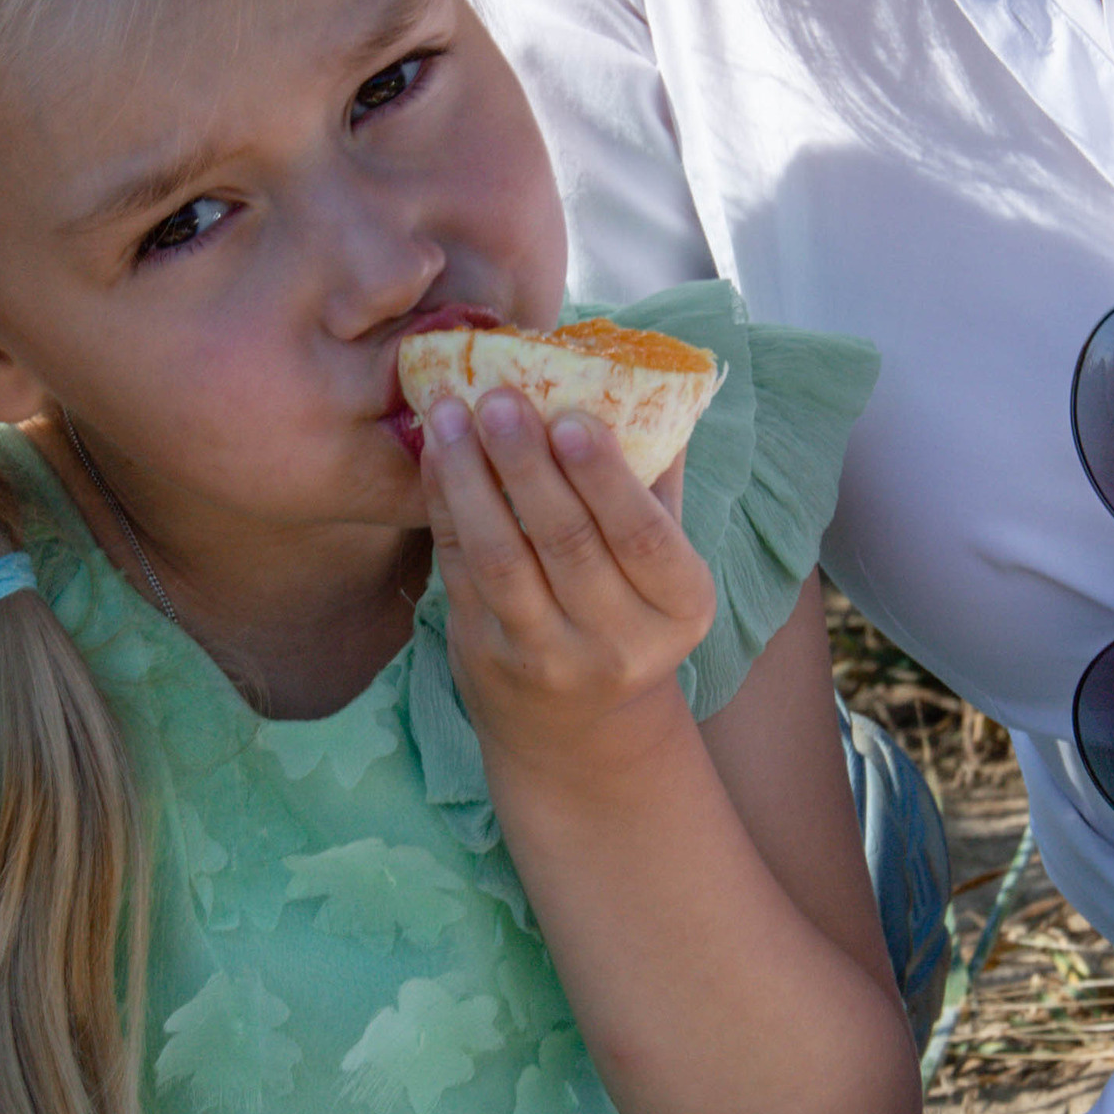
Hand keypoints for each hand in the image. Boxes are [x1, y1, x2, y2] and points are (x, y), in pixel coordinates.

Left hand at [419, 394, 713, 773]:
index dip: (605, 478)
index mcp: (678, 608)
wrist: (577, 731)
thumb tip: (645, 382)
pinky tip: (435, 453)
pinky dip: (444, 506)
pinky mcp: (484, 654)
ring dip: (471, 478)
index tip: (570, 417)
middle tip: (500, 397)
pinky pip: (458, 569)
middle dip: (527, 463)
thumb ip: (656, 484)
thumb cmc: (628, 614)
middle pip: (567, 542)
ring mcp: (546, 654)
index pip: (643, 538)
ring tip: (451, 412)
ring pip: (502, 557)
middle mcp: (617, 640)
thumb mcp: (663, 566)